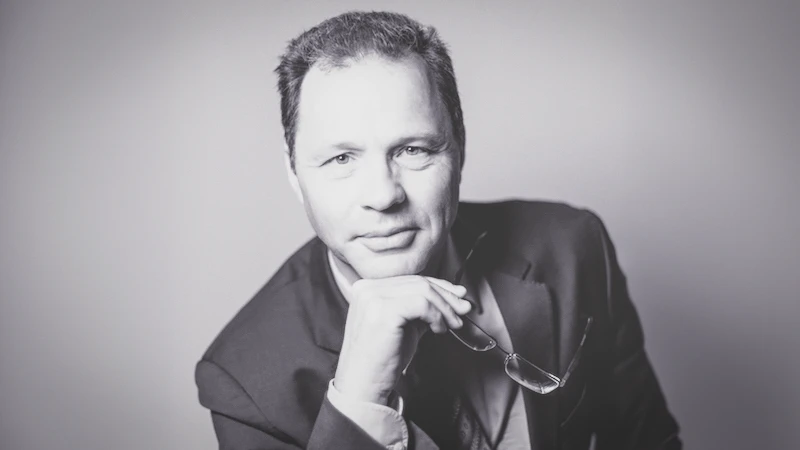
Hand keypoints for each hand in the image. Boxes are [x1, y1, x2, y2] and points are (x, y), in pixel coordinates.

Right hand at [333, 275, 472, 404]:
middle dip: (447, 297)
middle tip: (463, 310)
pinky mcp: (383, 311)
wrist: (363, 386)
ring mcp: (373, 298)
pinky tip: (439, 330)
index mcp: (368, 288)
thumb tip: (455, 297)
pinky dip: (437, 316)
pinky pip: (422, 304)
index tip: (458, 296)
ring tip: (452, 325)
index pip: (411, 279)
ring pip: (423, 291)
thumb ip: (422, 309)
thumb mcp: (404, 326)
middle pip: (419, 282)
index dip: (440, 286)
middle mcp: (367, 288)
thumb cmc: (382, 360)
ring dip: (445, 308)